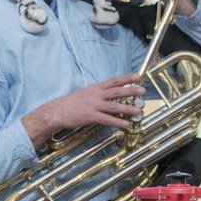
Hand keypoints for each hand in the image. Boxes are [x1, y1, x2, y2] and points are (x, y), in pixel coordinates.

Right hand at [22, 74, 143, 147]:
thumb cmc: (71, 103)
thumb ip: (97, 94)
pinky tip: (126, 124)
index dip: (126, 78)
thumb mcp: (85, 94)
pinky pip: (107, 119)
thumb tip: (109, 95)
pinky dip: (118, 122)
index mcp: (95, 88)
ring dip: (128, 108)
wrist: (57, 111)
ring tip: (139, 111)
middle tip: (143, 92)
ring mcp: (93, 105)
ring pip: (114, 106)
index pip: (114, 81)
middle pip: (117, 91)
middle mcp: (96, 95)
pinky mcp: (90, 116)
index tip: (138, 77)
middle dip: (131, 91)